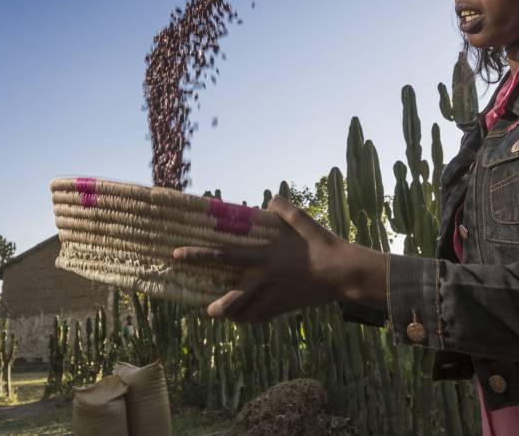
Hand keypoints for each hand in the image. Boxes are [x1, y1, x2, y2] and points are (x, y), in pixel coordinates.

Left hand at [173, 195, 351, 322]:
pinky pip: (262, 319)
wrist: (343, 274)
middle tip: (208, 308)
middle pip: (229, 303)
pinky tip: (252, 314)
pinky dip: (253, 318)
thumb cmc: (322, 245)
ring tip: (229, 312)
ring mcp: (273, 298)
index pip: (220, 256)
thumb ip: (283, 209)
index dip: (195, 255)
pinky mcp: (284, 309)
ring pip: (244, 316)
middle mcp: (262, 280)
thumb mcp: (302, 221)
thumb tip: (272, 200)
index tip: (175, 255)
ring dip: (234, 316)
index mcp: (261, 257)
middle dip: (215, 309)